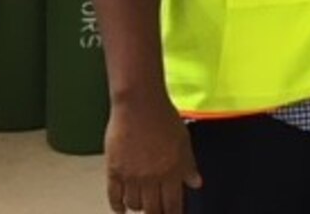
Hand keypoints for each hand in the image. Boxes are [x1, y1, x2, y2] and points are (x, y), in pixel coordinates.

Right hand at [104, 97, 200, 213]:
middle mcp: (151, 178)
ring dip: (139, 207)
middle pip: (153, 208)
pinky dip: (118, 206)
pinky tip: (121, 209)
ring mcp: (131, 176)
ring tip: (143, 206)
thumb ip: (189, 165)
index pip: (173, 204)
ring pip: (134, 204)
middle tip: (158, 213)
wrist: (139, 106)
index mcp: (171, 171)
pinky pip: (114, 196)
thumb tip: (196, 183)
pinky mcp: (114, 170)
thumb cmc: (164, 118)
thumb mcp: (184, 141)